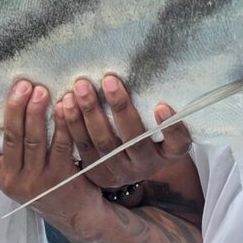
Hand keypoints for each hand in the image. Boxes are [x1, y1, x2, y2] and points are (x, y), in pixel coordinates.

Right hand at [0, 79, 90, 215]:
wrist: (76, 215)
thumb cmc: (44, 183)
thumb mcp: (19, 171)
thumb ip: (11, 147)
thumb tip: (4, 104)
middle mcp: (14, 179)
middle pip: (10, 138)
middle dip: (14, 109)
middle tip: (22, 85)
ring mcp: (38, 179)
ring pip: (34, 141)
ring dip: (37, 113)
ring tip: (41, 91)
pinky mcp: (62, 177)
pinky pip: (62, 146)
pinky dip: (63, 124)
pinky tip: (64, 107)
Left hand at [54, 76, 190, 190]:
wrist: (130, 166)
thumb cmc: (148, 133)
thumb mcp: (160, 127)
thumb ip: (157, 109)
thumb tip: (150, 69)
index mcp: (168, 154)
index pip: (177, 143)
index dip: (171, 127)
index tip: (161, 106)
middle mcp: (146, 166)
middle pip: (133, 139)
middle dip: (120, 108)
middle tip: (109, 80)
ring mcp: (120, 173)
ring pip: (103, 144)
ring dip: (89, 114)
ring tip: (80, 88)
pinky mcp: (97, 174)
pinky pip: (82, 149)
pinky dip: (72, 125)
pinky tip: (65, 104)